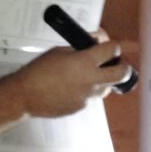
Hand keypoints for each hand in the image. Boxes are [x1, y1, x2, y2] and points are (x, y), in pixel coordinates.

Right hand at [13, 40, 129, 117]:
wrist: (26, 96)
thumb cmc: (39, 69)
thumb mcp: (59, 51)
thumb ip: (79, 48)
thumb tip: (94, 43)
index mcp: (85, 62)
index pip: (112, 50)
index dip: (114, 46)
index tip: (110, 46)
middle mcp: (92, 80)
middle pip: (122, 74)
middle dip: (124, 67)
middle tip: (117, 64)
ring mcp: (88, 97)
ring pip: (107, 88)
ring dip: (104, 81)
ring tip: (90, 77)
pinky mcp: (81, 107)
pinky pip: (91, 98)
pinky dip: (87, 91)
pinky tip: (72, 88)